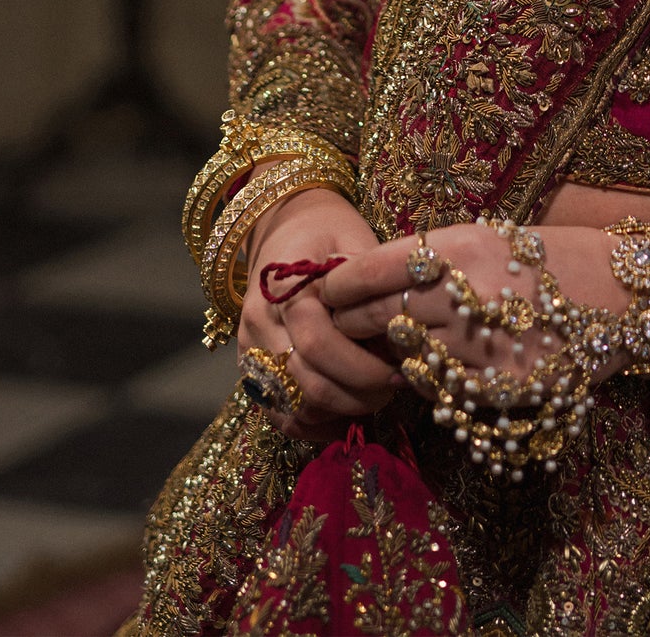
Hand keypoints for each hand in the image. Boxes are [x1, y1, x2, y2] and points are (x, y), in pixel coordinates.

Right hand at [238, 188, 395, 440]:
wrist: (286, 225)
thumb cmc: (329, 231)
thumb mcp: (355, 241)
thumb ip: (369, 286)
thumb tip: (399, 333)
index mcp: (285, 290)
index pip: (318, 343)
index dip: (361, 367)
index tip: (398, 371)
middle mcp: (260, 324)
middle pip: (305, 383)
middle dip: (355, 396)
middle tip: (391, 390)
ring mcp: (250, 350)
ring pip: (291, 406)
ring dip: (337, 412)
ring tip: (373, 399)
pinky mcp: (251, 369)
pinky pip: (278, 414)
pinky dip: (312, 424)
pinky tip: (344, 417)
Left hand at [322, 215, 649, 395]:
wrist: (630, 293)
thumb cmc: (558, 256)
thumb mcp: (497, 238)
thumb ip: (438, 260)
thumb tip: (374, 280)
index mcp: (466, 247)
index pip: (374, 268)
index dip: (341, 283)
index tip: (325, 289)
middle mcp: (471, 295)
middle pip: (381, 316)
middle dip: (355, 323)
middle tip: (340, 324)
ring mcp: (487, 347)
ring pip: (409, 358)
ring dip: (396, 355)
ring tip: (393, 346)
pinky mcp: (504, 388)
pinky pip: (445, 390)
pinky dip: (433, 380)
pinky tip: (439, 366)